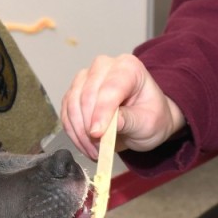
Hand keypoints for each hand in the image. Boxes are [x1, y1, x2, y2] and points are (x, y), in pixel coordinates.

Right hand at [61, 53, 185, 158]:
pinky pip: (66, 113)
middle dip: (89, 125)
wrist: (145, 122)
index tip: (98, 135)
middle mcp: (105, 67)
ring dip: (79, 131)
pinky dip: (73, 132)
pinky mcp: (75, 93)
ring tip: (94, 150)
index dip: (101, 112)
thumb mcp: (148, 123)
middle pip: (87, 94)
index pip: (110, 87)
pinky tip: (86, 145)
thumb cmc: (151, 118)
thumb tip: (106, 126)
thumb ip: (128, 121)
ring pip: (72, 103)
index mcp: (128, 67)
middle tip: (99, 148)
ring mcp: (86, 78)